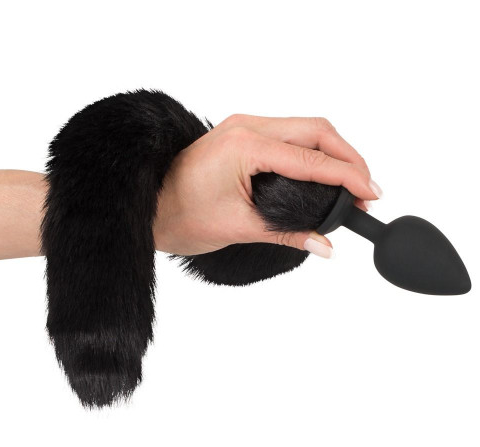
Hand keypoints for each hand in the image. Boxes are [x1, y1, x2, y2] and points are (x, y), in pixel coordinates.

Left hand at [153, 114, 382, 256]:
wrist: (150, 207)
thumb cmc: (180, 215)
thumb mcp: (239, 227)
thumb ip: (288, 234)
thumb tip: (326, 245)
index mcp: (245, 145)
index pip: (312, 158)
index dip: (347, 176)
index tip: (370, 195)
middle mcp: (246, 127)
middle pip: (316, 130)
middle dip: (348, 158)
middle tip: (366, 190)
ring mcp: (244, 127)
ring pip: (305, 129)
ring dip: (332, 153)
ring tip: (350, 184)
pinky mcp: (242, 136)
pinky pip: (288, 137)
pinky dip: (312, 153)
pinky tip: (322, 173)